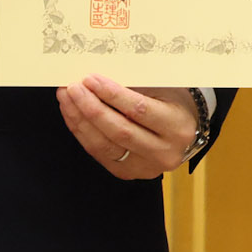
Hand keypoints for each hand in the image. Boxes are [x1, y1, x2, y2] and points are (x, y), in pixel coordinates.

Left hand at [57, 77, 199, 178]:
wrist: (184, 131)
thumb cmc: (173, 103)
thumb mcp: (165, 88)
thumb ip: (137, 86)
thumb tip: (100, 78)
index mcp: (177, 127)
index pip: (139, 110)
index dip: (112, 95)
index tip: (91, 79)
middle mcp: (164, 152)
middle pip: (120, 131)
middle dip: (91, 108)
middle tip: (73, 87)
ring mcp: (144, 167)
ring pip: (105, 145)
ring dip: (80, 120)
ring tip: (67, 98)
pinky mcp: (127, 173)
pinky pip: (99, 152)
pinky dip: (82, 132)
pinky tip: (72, 114)